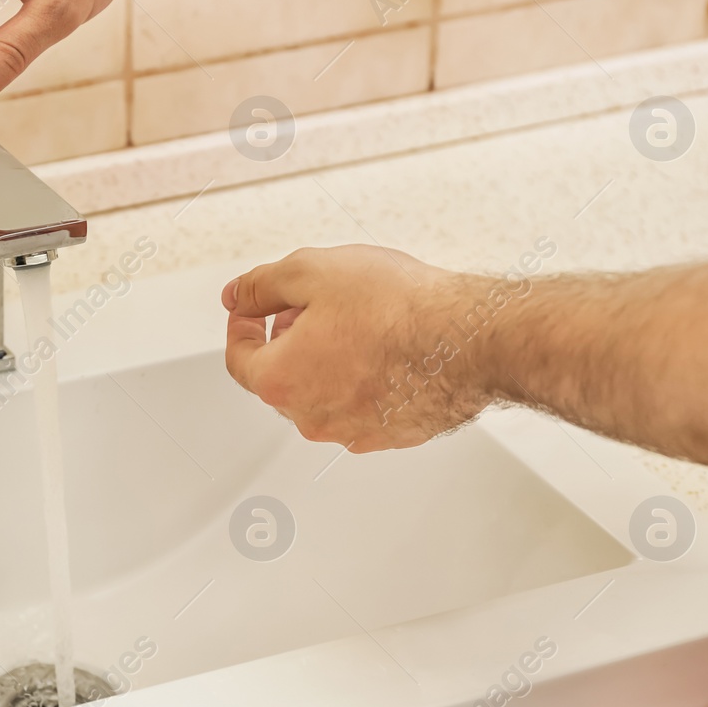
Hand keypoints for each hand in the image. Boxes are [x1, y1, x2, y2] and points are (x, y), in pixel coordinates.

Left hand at [222, 246, 497, 449]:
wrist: (470, 337)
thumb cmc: (399, 308)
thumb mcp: (311, 271)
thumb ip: (260, 285)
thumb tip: (237, 295)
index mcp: (281, 381)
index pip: (239, 358)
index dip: (243, 325)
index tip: (254, 308)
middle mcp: (312, 418)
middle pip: (281, 378)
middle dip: (288, 339)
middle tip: (313, 306)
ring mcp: (354, 433)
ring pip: (323, 395)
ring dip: (326, 361)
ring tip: (358, 322)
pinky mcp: (394, 435)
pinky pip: (364, 407)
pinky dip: (364, 381)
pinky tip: (389, 348)